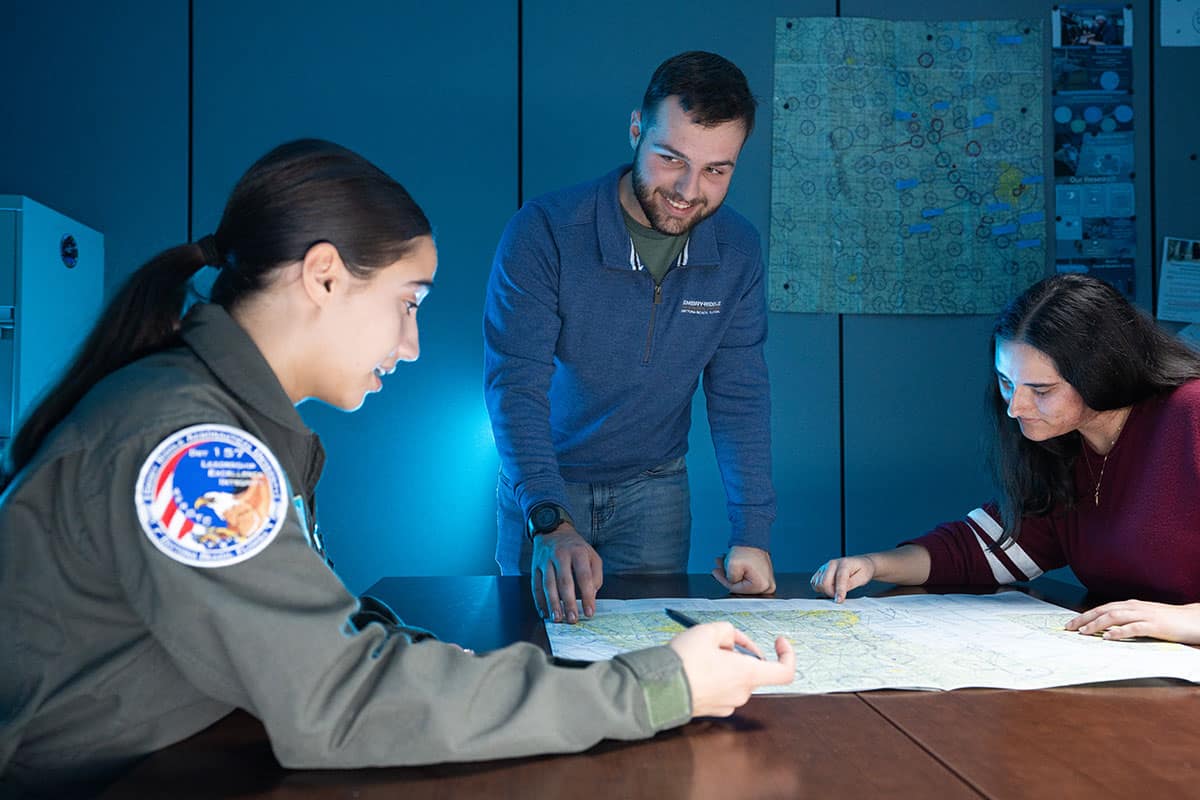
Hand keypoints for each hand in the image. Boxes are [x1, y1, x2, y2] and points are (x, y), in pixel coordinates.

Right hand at [530, 523, 602, 623]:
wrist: (553, 530)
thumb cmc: (576, 547)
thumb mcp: (592, 555)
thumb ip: (595, 575)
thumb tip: (591, 595)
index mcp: (578, 552)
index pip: (584, 576)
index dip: (587, 596)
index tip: (589, 612)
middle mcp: (560, 555)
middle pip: (564, 582)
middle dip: (568, 603)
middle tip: (572, 619)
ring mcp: (545, 561)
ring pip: (548, 585)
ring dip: (552, 604)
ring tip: (557, 618)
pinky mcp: (535, 567)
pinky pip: (536, 586)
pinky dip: (539, 601)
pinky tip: (544, 612)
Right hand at [669, 622, 794, 716]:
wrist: (658, 689)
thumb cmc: (684, 662)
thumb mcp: (708, 630)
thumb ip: (728, 631)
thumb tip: (731, 640)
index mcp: (747, 675)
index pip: (785, 672)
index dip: (787, 654)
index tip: (778, 641)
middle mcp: (742, 694)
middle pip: (753, 670)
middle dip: (739, 653)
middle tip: (716, 642)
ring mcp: (727, 705)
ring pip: (736, 679)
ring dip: (725, 665)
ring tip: (700, 654)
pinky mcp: (713, 710)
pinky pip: (722, 690)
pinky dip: (715, 678)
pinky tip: (695, 669)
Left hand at [711, 546, 775, 593]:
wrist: (753, 538)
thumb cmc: (746, 549)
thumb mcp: (732, 566)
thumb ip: (730, 579)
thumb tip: (731, 583)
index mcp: (761, 585)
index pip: (736, 589)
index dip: (724, 580)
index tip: (716, 573)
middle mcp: (767, 586)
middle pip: (740, 585)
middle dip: (727, 576)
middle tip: (718, 569)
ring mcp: (766, 581)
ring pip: (742, 581)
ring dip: (731, 573)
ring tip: (722, 563)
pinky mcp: (763, 577)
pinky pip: (748, 577)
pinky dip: (738, 571)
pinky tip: (730, 564)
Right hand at [810, 555, 876, 602]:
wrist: (861, 563)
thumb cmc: (863, 570)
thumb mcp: (862, 578)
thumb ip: (850, 584)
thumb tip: (840, 593)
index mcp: (844, 563)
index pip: (839, 579)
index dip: (839, 591)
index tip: (839, 601)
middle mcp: (832, 563)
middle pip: (824, 582)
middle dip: (831, 593)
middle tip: (839, 596)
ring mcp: (825, 566)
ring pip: (818, 583)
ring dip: (826, 591)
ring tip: (835, 590)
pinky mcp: (821, 571)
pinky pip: (814, 582)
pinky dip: (820, 588)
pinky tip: (829, 588)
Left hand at [1065, 600, 1199, 643]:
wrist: (1195, 619)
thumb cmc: (1170, 620)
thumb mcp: (1145, 617)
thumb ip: (1129, 619)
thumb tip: (1110, 627)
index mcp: (1131, 606)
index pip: (1103, 608)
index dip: (1085, 615)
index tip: (1071, 624)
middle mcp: (1135, 607)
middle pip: (1104, 610)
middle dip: (1084, 618)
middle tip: (1068, 628)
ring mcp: (1145, 615)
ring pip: (1115, 616)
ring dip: (1097, 624)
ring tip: (1083, 632)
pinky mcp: (1155, 625)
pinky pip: (1134, 628)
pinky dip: (1119, 631)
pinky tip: (1108, 637)